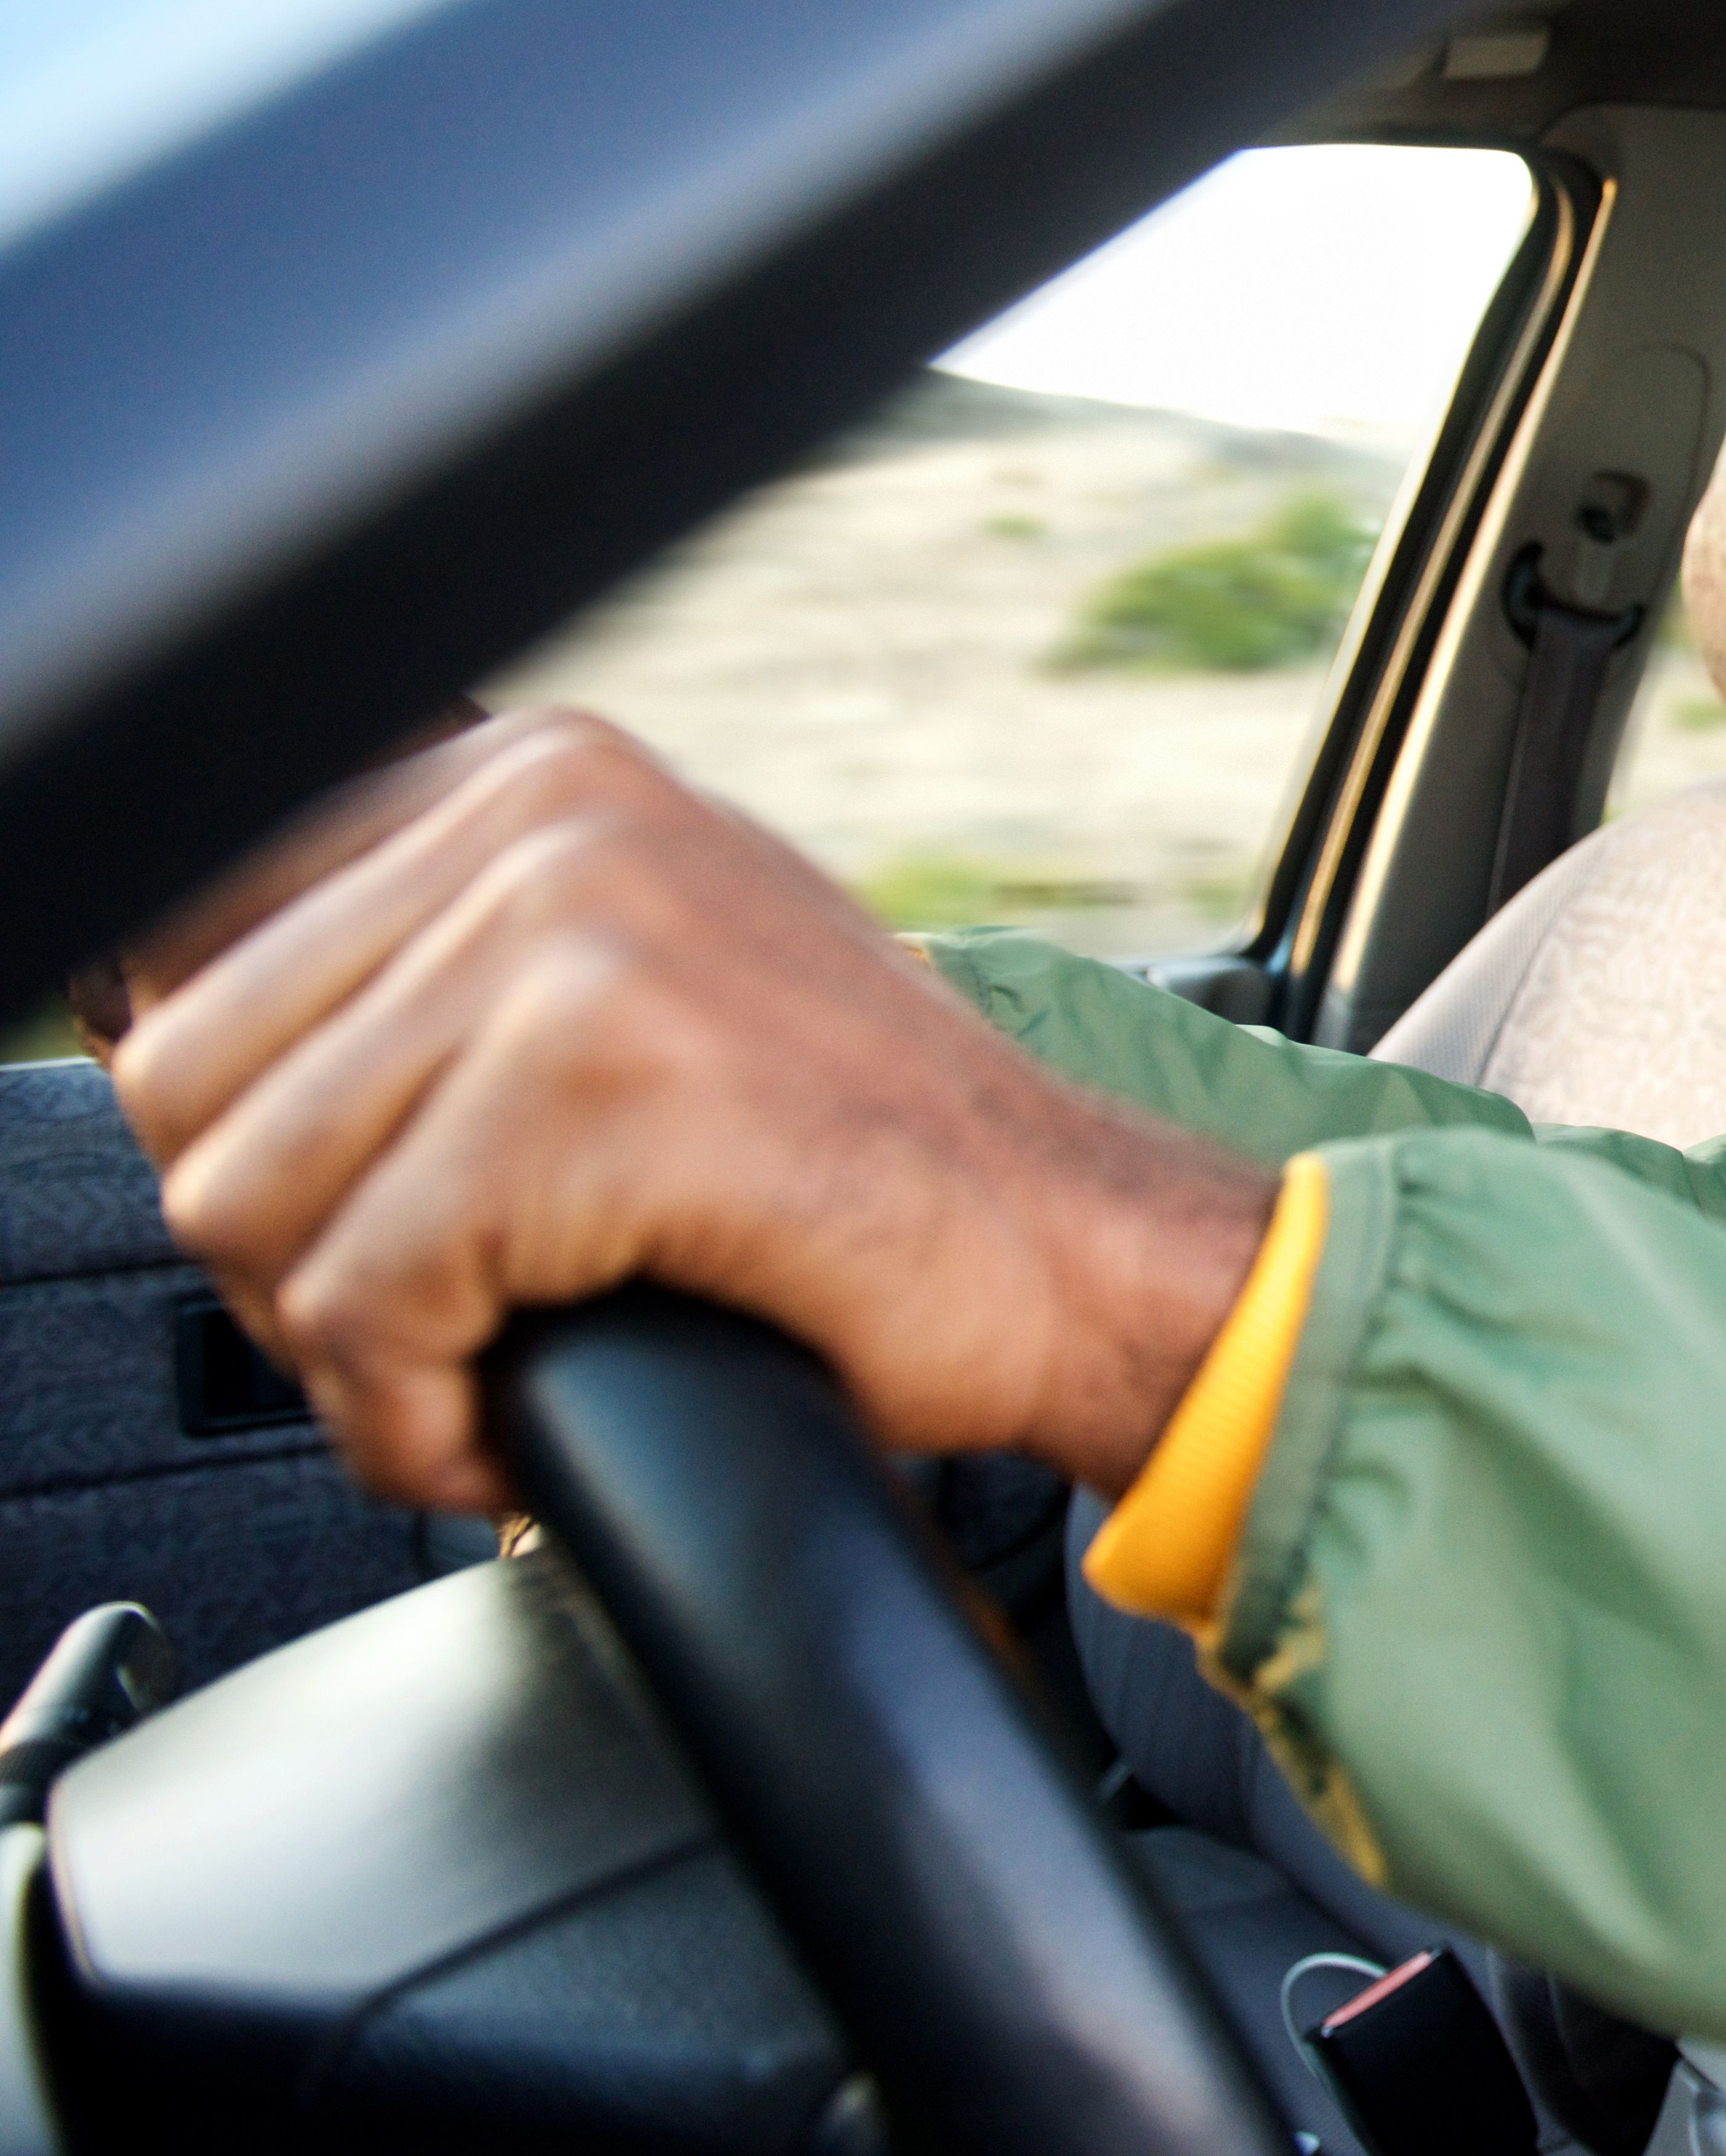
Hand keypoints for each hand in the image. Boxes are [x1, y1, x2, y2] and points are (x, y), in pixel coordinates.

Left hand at [106, 711, 1275, 1510]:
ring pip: (246, 1198)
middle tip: (425, 1332)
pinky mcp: (590, 1090)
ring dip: (342, 1352)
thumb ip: (448, 956)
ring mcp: (567, 938)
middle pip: (191, 1078)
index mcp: (535, 770)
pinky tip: (505, 1429)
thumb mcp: (640, 976)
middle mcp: (541, 815)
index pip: (198, 938)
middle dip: (279, 1256)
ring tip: (473, 1377)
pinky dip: (409, 1419)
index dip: (247, 1127)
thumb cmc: (859, 1157)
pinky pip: (363, 1302)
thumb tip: (181, 1018)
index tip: (356, 1223)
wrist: (1070, 1248)